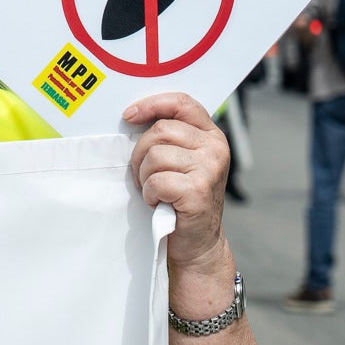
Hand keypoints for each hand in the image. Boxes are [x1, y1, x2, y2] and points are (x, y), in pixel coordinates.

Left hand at [122, 92, 229, 275]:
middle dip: (141, 153)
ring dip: (145, 175)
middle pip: (160, 130)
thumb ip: (168, 137)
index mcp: (211, 135)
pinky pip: (157, 181)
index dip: (151, 104)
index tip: (129, 115)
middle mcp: (216, 148)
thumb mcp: (180, 160)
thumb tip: (131, 115)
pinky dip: (150, 194)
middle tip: (144, 174)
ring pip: (155, 155)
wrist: (197, 241)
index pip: (181, 103)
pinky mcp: (199, 191)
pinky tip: (159, 202)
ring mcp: (210, 169)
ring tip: (155, 189)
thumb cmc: (180, 197)